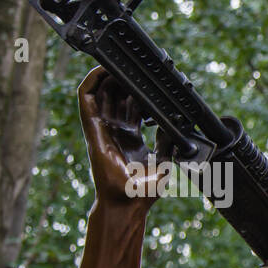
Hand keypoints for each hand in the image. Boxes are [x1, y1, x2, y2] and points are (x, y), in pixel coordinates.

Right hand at [77, 66, 164, 208]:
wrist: (128, 204)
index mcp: (131, 137)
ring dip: (111, 76)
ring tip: (124, 64)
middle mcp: (115, 130)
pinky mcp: (92, 128)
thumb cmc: (144, 190)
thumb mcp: (166, 161)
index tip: (155, 83)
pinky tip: (104, 70)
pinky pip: (86, 99)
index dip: (142, 93)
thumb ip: (170, 142)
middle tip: (142, 71)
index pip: (133, 106)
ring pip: (102, 92)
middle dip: (128, 81)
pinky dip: (92, 81)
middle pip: (118, 95)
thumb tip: (181, 127)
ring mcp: (102, 128)